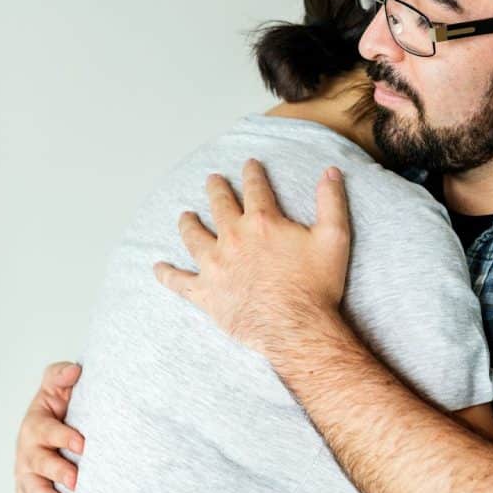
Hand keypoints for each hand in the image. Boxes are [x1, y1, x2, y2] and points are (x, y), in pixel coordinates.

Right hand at [14, 362, 84, 492]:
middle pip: (40, 464)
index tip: (83, 443)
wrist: (50, 419)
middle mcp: (27, 451)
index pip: (49, 431)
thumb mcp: (56, 385)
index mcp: (35, 425)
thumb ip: (61, 375)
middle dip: (58, 473)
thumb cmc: (56, 404)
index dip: (65, 437)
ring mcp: (27, 473)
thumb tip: (74, 370)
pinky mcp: (28, 489)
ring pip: (34, 490)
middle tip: (76, 481)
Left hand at [153, 159, 350, 355]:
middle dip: (216, 189)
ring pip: (194, 237)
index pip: (255, 188)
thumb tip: (331, 171)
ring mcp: (216, 266)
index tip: (249, 165)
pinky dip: (167, 274)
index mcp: (262, 222)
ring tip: (185, 216)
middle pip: (220, 206)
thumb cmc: (317, 285)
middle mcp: (233, 239)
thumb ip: (331, 201)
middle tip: (212, 180)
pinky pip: (179, 281)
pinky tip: (158, 268)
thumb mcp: (334, 237)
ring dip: (189, 224)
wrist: (296, 328)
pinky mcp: (207, 293)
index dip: (252, 174)